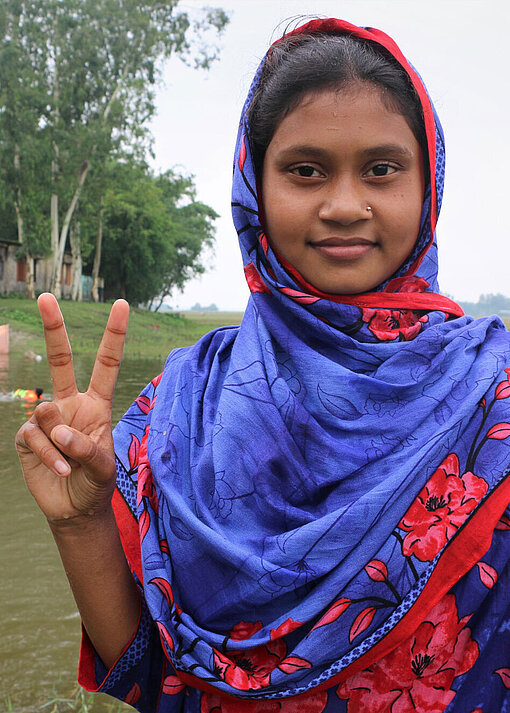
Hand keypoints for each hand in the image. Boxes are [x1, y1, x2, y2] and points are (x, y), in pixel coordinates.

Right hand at [15, 294, 128, 522]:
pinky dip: (51, 456)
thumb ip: (88, 447)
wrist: (75, 509)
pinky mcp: (28, 437)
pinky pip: (36, 437)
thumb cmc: (96, 483)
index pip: (105, 364)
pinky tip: (62, 470)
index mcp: (96, 404)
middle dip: (53, 328)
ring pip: (47, 411)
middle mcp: (70, 404)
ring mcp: (47, 419)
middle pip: (61, 360)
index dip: (114, 335)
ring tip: (72, 462)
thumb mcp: (105, 468)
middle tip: (46, 297)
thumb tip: (60, 429)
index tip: (122, 305)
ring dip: (61, 440)